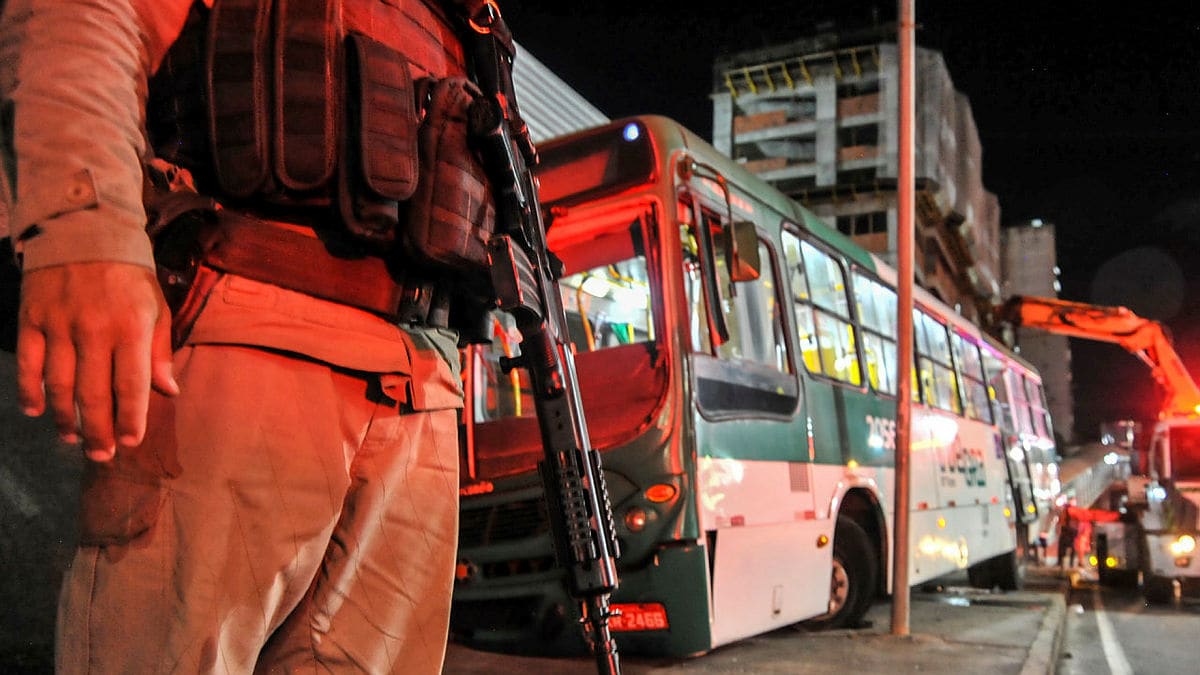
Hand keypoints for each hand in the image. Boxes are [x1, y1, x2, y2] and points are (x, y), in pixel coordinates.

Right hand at [16, 262, 178, 460]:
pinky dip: (31, 391)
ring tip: (72, 439)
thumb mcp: (156, 306)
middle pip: (94, 393)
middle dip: (98, 431)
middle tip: (101, 455)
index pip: (131, 385)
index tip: (130, 442)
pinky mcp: (31, 319)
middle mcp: (94, 329)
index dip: (131, 418)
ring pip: (60, 385)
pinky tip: (38, 411)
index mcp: (131, 327)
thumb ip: (159, 351)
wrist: (83, 230)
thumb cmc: (128, 274)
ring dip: (65, 418)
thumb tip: (168, 391)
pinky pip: (28, 364)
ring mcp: (59, 325)